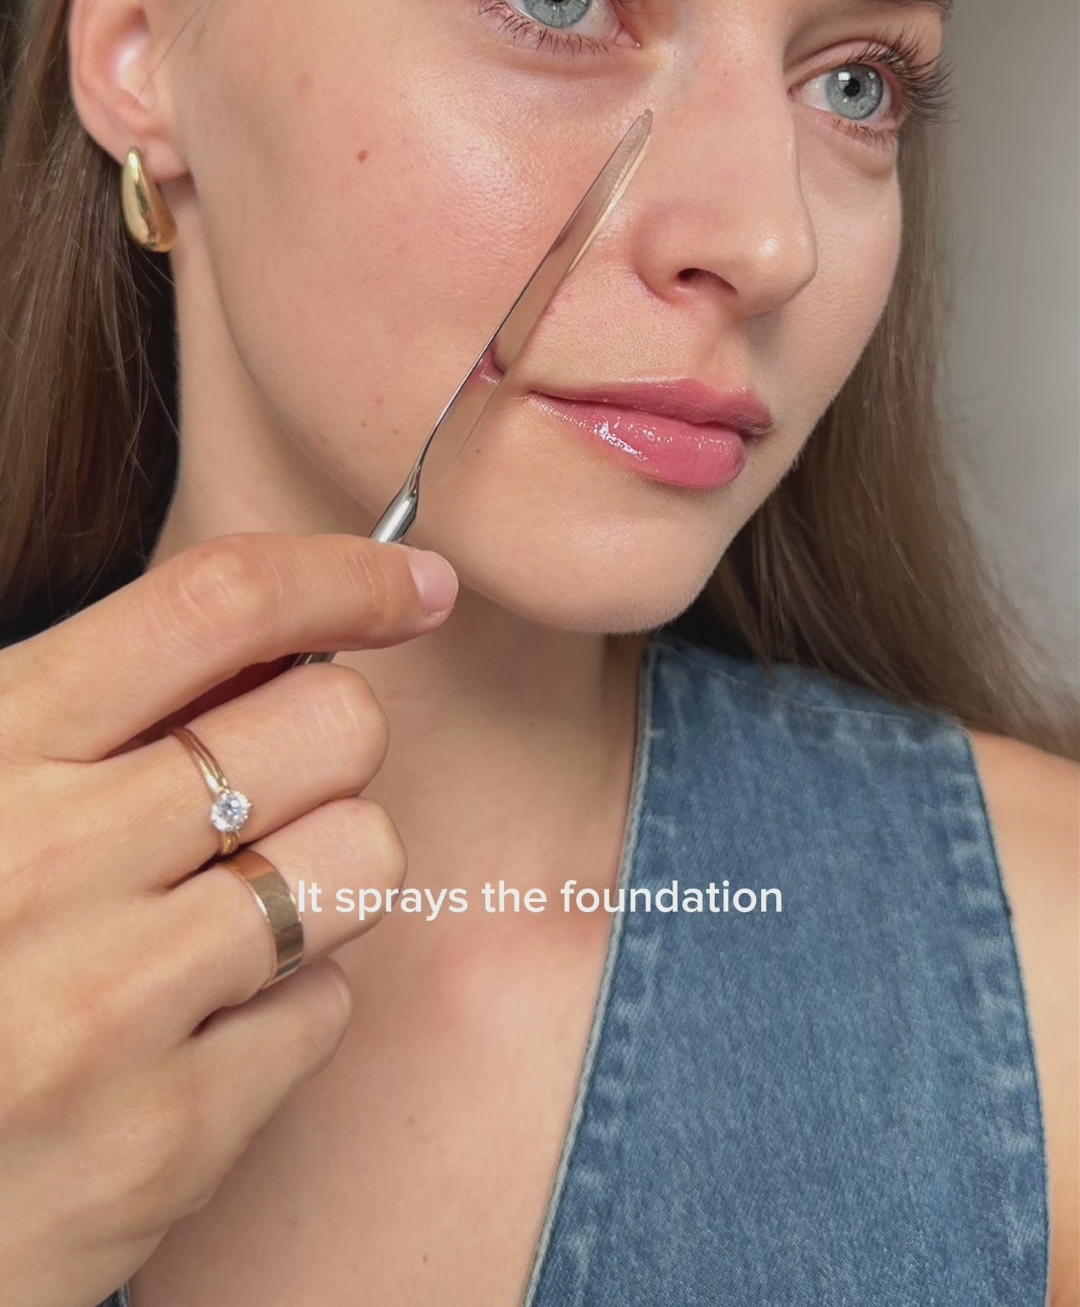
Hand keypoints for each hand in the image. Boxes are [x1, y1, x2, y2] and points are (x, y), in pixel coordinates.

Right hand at [0, 530, 457, 1306]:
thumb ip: (94, 709)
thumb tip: (287, 633)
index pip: (217, 603)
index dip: (345, 574)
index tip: (415, 586)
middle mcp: (49, 861)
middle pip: (331, 723)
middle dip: (329, 742)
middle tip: (266, 791)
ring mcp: (111, 1004)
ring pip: (362, 858)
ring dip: (322, 872)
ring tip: (229, 907)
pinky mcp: (167, 1135)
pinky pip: (326, 1006)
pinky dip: (284, 1003)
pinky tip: (194, 1021)